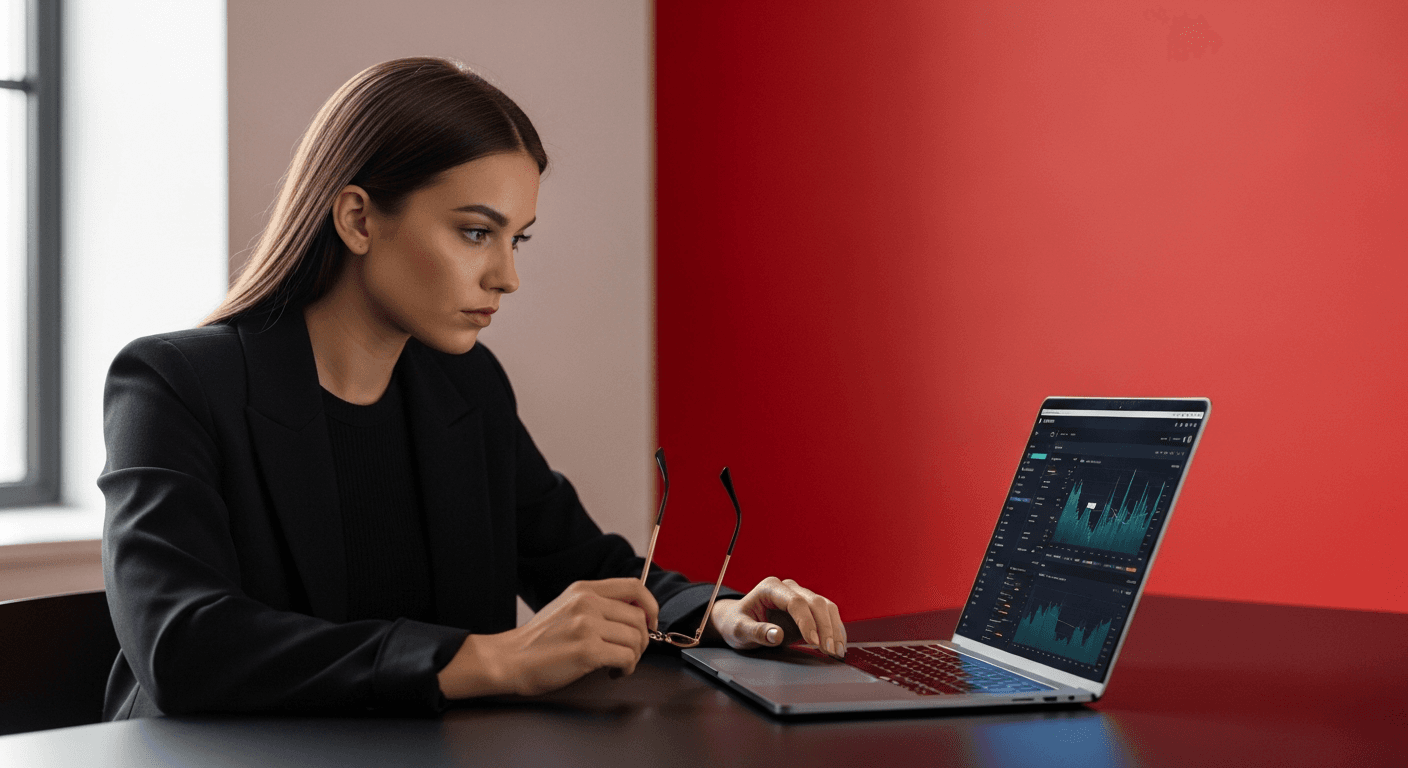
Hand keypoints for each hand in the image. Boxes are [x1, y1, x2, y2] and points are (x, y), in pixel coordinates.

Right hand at [437, 578, 658, 698]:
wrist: (509, 659)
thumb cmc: (538, 641)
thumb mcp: (567, 607)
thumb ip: (597, 605)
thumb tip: (634, 615)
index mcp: (584, 590)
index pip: (634, 587)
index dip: (651, 606)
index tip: (651, 623)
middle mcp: (586, 602)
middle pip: (639, 617)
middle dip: (642, 640)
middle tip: (630, 654)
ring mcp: (586, 625)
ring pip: (636, 638)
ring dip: (634, 657)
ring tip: (619, 665)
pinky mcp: (586, 650)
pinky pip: (626, 657)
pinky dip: (626, 669)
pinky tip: (613, 673)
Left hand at [708, 577, 845, 658]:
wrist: (736, 621)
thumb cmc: (736, 623)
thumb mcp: (739, 630)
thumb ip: (756, 631)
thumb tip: (777, 635)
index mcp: (770, 588)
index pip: (796, 601)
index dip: (807, 621)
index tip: (813, 641)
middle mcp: (788, 588)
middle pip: (815, 602)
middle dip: (825, 627)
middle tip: (828, 650)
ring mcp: (800, 597)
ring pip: (826, 607)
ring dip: (834, 629)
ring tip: (836, 651)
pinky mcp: (807, 610)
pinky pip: (827, 616)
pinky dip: (835, 630)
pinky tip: (837, 645)